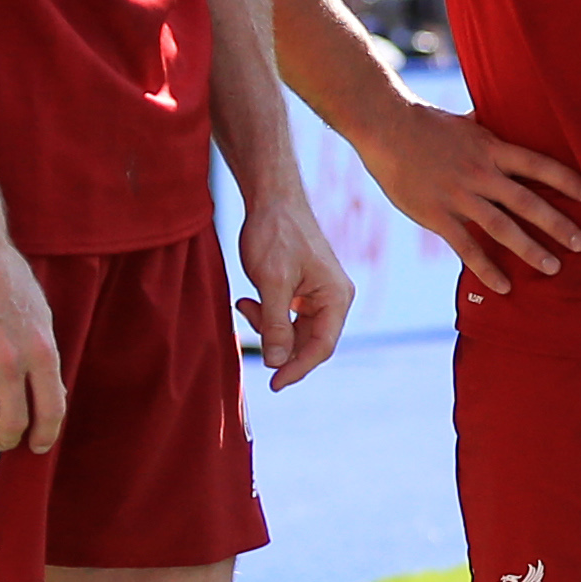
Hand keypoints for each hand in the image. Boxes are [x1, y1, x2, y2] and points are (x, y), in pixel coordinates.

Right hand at [0, 225, 65, 455]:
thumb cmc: (6, 278)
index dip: (45, 435)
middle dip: (7, 439)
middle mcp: (11, 359)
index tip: (38, 445)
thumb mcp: (40, 315)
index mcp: (41, 350)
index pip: (52, 410)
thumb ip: (44, 356)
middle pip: (12, 423)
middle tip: (1, 440)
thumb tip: (50, 394)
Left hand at [229, 183, 352, 390]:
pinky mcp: (301, 289)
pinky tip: (246, 300)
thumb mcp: (272, 281)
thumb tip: (277, 363)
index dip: (297, 368)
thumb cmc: (276, 233)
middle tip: (251, 346)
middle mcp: (333, 298)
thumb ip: (276, 324)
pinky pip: (286, 316)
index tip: (272, 384)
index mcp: (336, 297)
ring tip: (244, 306)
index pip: (321, 347)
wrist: (271, 197)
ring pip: (295, 331)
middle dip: (279, 346)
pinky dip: (265, 315)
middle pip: (309, 343)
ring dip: (268, 328)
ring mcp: (317, 294)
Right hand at [358, 98, 580, 295]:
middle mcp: (481, 173)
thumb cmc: (426, 123)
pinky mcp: (437, 215)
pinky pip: (467, 247)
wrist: (385, 128)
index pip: (538, 165)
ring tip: (553, 266)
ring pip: (503, 228)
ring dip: (531, 249)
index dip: (566, 180)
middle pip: (528, 202)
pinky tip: (504, 286)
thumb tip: (508, 114)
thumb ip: (489, 128)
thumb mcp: (466, 121)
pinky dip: (487, 268)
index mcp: (492, 148)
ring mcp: (460, 196)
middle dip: (558, 224)